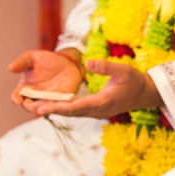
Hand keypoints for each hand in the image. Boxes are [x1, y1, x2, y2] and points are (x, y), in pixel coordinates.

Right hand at [9, 49, 83, 108]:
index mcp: (25, 87)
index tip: (18, 100)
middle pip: (30, 105)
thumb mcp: (32, 57)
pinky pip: (59, 107)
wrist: (66, 62)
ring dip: (42, 109)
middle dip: (29, 106)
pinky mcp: (62, 100)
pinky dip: (56, 108)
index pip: (17, 96)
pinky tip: (55, 107)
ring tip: (40, 109)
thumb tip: (10, 68)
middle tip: (30, 105)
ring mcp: (49, 99)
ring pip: (44, 108)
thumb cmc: (46, 60)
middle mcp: (36, 96)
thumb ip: (22, 62)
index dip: (16, 99)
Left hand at [25, 60, 163, 118]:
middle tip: (29, 107)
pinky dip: (63, 108)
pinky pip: (76, 111)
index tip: (41, 107)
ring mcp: (96, 112)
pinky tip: (51, 104)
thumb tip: (89, 62)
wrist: (145, 93)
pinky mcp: (96, 110)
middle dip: (50, 109)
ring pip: (71, 113)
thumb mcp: (123, 70)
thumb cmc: (134, 80)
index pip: (75, 107)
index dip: (57, 107)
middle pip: (69, 112)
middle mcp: (97, 111)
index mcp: (102, 102)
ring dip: (54, 110)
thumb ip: (106, 67)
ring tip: (34, 106)